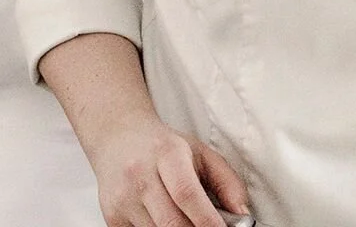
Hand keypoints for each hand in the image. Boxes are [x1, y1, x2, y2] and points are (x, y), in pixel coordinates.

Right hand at [89, 112, 248, 226]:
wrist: (117, 136)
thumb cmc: (163, 146)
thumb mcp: (200, 152)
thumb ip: (227, 181)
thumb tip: (242, 215)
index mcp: (167, 154)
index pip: (186, 193)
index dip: (207, 220)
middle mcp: (140, 175)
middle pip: (171, 222)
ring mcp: (122, 198)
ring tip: (187, 220)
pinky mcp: (112, 216)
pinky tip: (164, 221)